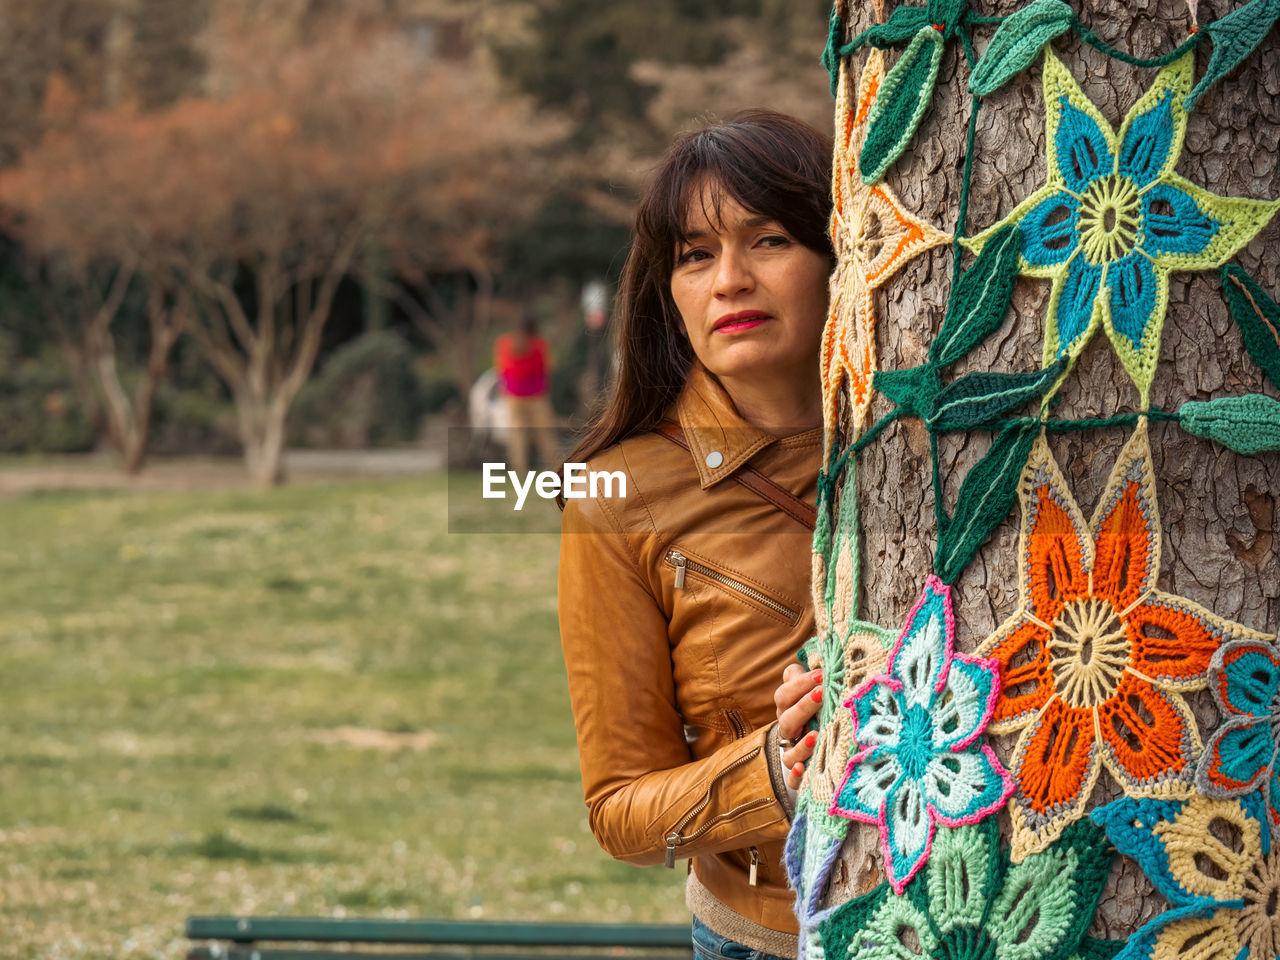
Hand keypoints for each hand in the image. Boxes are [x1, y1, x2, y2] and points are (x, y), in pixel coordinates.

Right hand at [774, 662, 823, 791]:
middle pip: (786, 719)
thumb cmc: (824, 708)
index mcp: (790, 709)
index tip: (821, 675)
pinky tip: (803, 768)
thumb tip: (824, 658)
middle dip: (802, 706)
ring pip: (788, 751)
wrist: (828, 746)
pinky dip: (796, 775)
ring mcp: (793, 752)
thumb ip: (816, 675)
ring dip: (800, 744)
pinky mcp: (803, 774)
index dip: (799, 684)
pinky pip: (793, 779)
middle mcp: (789, 730)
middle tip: (821, 694)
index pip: (785, 695)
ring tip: (816, 735)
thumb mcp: (819, 690)